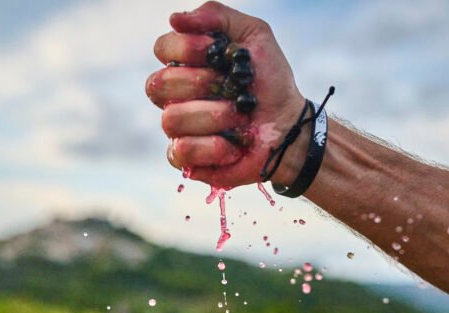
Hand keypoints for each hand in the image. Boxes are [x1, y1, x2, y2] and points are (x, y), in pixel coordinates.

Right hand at [147, 1, 305, 187]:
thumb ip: (216, 17)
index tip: (215, 52)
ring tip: (239, 118)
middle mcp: (176, 96)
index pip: (162, 48)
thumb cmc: (270, 82)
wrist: (290, 126)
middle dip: (200, 83)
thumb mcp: (254, 36)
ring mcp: (179, 129)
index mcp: (186, 65)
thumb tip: (175, 18)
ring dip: (213, 116)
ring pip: (171, 120)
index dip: (186, 48)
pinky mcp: (188, 159)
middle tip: (229, 87)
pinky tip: (233, 145)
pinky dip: (212, 147)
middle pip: (158, 84)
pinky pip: (181, 151)